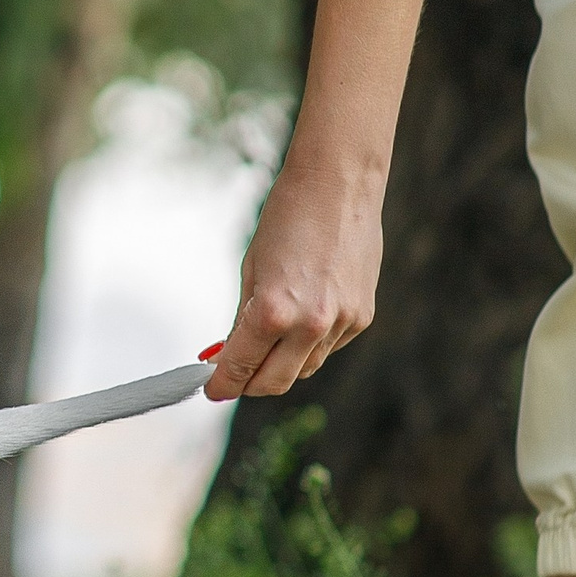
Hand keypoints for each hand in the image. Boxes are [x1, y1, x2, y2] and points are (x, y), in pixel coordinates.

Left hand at [201, 161, 381, 403]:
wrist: (338, 186)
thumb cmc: (287, 218)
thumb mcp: (251, 269)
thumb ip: (243, 318)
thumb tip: (230, 353)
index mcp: (274, 311)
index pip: (241, 367)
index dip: (223, 383)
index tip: (212, 390)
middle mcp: (311, 325)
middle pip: (276, 382)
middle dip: (251, 385)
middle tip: (235, 376)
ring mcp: (342, 324)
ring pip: (305, 367)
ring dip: (283, 363)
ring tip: (269, 337)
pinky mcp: (363, 318)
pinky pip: (329, 346)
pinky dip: (311, 342)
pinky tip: (304, 312)